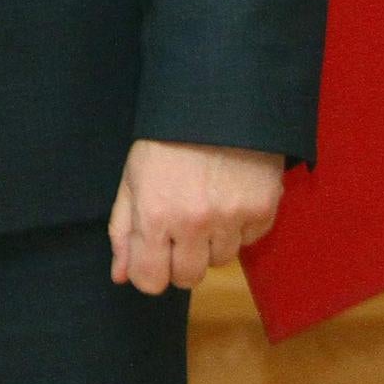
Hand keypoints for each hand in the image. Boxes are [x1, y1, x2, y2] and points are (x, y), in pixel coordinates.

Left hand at [108, 139, 284, 292]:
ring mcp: (231, 219)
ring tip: (205, 204)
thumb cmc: (164, 139)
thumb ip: (123, 229)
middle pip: (188, 279)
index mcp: (155, 214)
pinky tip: (228, 196)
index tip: (153, 257)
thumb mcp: (132, 177)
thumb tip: (120, 275)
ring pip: (220, 260)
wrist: (216, 103)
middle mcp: (193, 223)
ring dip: (211, 242)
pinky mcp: (263, 211)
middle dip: (181, 261)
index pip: (150, 280)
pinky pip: (248, 240)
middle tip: (180, 229)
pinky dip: (239, 226)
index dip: (149, 272)